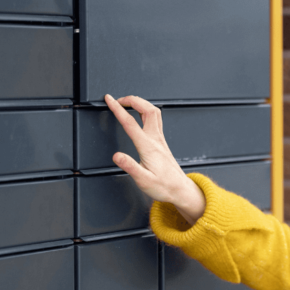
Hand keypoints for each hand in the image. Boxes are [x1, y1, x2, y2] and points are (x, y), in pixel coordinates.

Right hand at [105, 94, 206, 224]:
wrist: (180, 190)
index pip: (130, 122)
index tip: (109, 99)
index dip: (118, 108)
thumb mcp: (143, 180)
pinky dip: (145, 110)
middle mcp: (155, 139)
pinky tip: (140, 113)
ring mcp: (160, 139)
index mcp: (148, 147)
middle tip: (117, 100)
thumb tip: (116, 155)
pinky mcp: (161, 141)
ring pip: (153, 111)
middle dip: (131, 99)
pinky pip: (155, 118)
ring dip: (140, 103)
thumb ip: (130, 166)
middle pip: (147, 109)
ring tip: (127, 102)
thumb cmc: (163, 186)